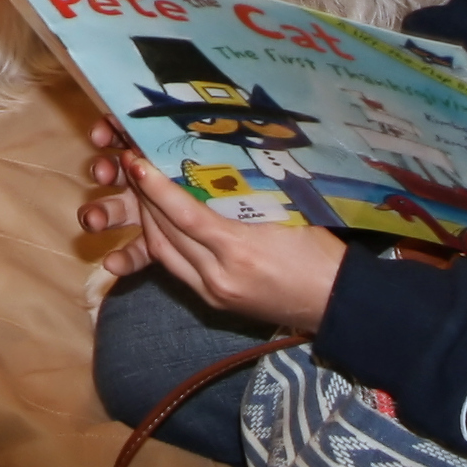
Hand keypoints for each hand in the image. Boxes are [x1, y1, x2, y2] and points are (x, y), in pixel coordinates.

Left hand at [80, 122, 345, 330]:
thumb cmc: (320, 254)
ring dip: (147, 223)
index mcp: (241, 251)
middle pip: (167, 235)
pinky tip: (159, 224)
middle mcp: (219, 276)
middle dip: (143, 200)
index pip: (186, 216)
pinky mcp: (214, 302)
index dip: (157, 189)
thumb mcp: (289, 215)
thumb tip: (218, 165)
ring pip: (165, 255)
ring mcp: (214, 293)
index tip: (137, 163)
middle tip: (131, 167)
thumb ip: (249, 196)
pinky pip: (177, 270)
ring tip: (139, 192)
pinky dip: (164, 244)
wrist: (336, 303)